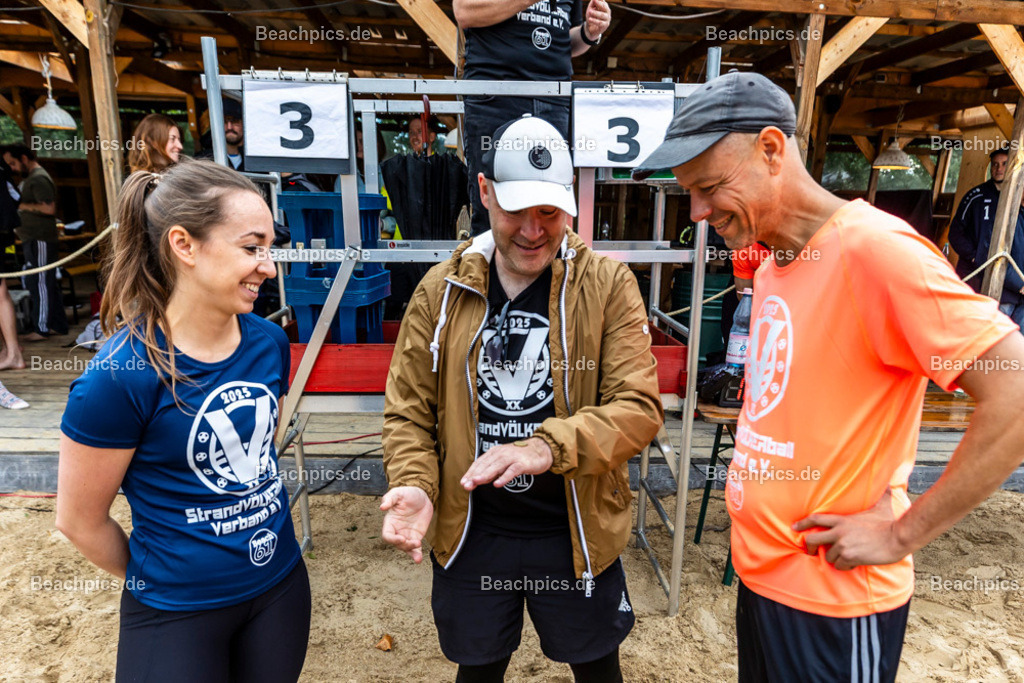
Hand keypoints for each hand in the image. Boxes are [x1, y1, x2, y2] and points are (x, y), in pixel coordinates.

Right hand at [380, 486, 433, 563]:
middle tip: (415, 542)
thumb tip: (382, 507)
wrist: (421, 496)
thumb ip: (390, 499)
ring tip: (418, 555)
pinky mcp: (416, 536)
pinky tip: (419, 559)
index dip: (392, 539)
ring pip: (406, 548)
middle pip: (397, 544)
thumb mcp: (398, 493)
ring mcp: (407, 534)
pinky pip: (415, 548)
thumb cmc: (407, 494)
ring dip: (411, 552)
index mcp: (390, 522)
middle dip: (405, 546)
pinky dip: (416, 554)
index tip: (402, 538)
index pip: (387, 535)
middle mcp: (397, 530)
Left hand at [460, 437, 552, 490]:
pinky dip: (504, 477)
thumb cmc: (519, 457)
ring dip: (485, 474)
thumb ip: (490, 471)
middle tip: (465, 485)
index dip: (470, 472)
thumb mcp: (503, 462)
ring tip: (476, 482)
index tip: (463, 482)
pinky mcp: (522, 463)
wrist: (540, 450)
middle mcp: (501, 453)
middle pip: (485, 465)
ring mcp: (512, 457)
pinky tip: (497, 484)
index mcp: (495, 452)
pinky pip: (512, 471)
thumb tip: (476, 480)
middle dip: (474, 475)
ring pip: (496, 466)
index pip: (479, 463)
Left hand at [584, 0, 610, 40]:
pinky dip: (594, 21)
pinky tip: (589, 19)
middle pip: (604, 7)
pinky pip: (600, 22)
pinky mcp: (605, 25)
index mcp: (604, 7)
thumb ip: (592, 4)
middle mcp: (607, 12)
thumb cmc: (592, 17)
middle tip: (594, 0)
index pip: (603, 2)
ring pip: (602, 15)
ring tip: (589, 11)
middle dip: (599, 4)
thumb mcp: (590, 9)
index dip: (599, 0)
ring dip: (595, 13)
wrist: (591, 29)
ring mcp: (607, 18)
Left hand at [792, 488, 910, 570]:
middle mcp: (839, 532)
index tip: (794, 526)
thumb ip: (881, 494)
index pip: (815, 519)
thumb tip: (889, 483)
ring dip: (835, 558)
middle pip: (812, 539)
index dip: (802, 523)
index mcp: (842, 520)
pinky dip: (845, 566)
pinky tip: (853, 563)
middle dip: (808, 546)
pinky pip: (839, 565)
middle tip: (810, 551)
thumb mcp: (881, 505)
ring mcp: (843, 545)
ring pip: (828, 556)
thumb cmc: (889, 522)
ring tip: (846, 556)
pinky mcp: (850, 557)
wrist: (897, 537)